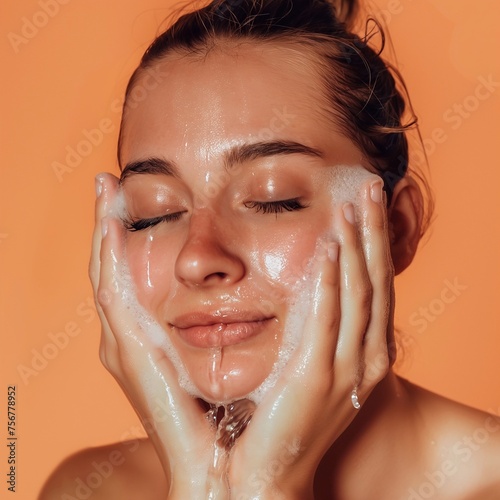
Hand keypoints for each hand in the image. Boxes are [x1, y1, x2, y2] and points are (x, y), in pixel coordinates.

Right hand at [89, 173, 217, 497]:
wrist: (212, 463)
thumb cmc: (218, 409)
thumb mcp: (222, 357)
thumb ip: (221, 326)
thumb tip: (241, 293)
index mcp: (147, 336)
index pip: (129, 274)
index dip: (122, 235)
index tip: (123, 196)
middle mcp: (126, 335)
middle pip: (108, 267)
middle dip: (103, 222)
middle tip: (104, 182)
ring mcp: (122, 342)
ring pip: (103, 273)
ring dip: (99, 228)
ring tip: (103, 188)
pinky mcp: (127, 351)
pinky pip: (112, 294)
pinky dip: (106, 257)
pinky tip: (109, 224)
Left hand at [227, 179, 393, 498]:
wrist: (269, 474)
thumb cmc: (286, 417)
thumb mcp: (310, 368)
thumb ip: (315, 331)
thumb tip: (311, 291)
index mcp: (361, 355)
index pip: (375, 288)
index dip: (375, 245)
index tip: (368, 207)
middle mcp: (364, 359)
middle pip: (375, 282)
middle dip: (375, 232)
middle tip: (371, 188)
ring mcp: (344, 370)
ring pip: (359, 295)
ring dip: (358, 246)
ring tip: (353, 205)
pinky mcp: (315, 378)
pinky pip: (328, 320)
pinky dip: (332, 282)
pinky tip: (331, 247)